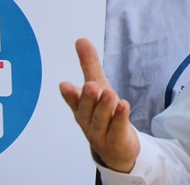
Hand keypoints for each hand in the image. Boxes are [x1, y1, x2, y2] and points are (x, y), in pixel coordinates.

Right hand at [59, 38, 139, 172]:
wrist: (116, 148)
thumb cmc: (105, 115)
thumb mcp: (99, 87)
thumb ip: (90, 65)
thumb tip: (81, 40)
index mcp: (82, 108)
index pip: (74, 101)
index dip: (70, 94)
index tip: (65, 85)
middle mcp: (89, 121)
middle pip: (87, 110)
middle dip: (88, 99)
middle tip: (91, 86)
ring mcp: (101, 133)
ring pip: (101, 120)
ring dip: (104, 107)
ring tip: (109, 93)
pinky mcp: (117, 140)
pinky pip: (117, 129)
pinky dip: (120, 118)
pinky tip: (124, 106)